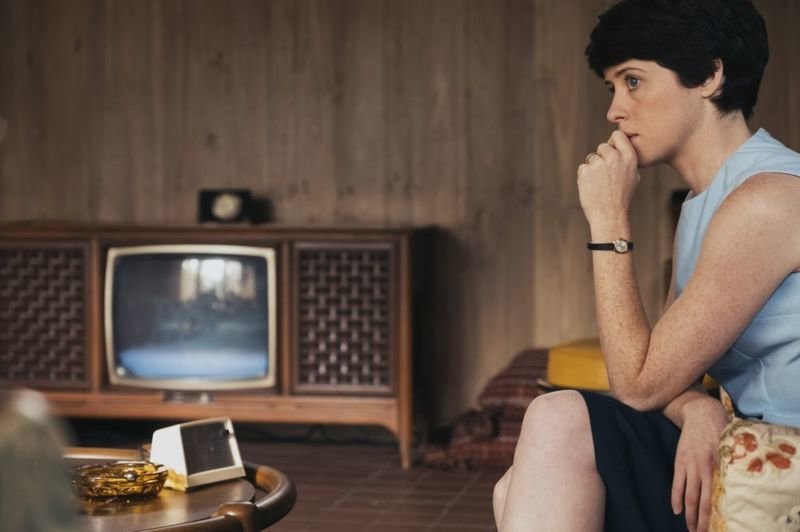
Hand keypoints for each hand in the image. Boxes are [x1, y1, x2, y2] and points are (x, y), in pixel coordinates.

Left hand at [577, 130, 639, 230]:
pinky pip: (583, 168)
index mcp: (629, 157)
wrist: (609, 215)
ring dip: (593, 168)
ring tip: (600, 184)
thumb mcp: (633, 177)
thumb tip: (618, 149)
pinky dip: (585, 177)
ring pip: (592, 158)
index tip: (611, 148)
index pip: (618, 135)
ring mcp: (599, 163)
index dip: (613, 142)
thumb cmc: (622, 198)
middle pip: (603, 146)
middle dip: (602, 157)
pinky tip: (592, 188)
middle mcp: (614, 157)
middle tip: (605, 174)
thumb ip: (626, 161)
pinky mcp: (585, 171)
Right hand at [671, 399, 728, 531]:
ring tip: (690, 528)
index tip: (716, 527)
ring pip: (690, 496)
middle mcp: (705, 468)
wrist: (701, 413)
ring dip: (689, 515)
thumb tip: (738, 487)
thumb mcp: (732, 448)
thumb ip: (732, 466)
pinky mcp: (680, 461)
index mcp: (720, 467)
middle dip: (702, 521)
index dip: (716, 515)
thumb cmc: (721, 429)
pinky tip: (676, 510)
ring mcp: (690, 465)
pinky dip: (676, 498)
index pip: (718, 497)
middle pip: (703, 501)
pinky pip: (677, 484)